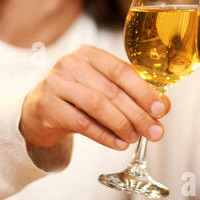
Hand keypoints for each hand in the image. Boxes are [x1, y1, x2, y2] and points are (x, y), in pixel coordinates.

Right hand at [19, 45, 169, 152]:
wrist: (37, 113)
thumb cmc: (77, 99)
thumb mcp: (102, 90)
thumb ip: (130, 94)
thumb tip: (163, 107)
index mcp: (90, 54)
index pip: (122, 71)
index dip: (144, 91)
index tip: (161, 109)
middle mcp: (71, 63)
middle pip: (112, 90)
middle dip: (138, 113)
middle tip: (155, 132)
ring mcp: (55, 83)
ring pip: (97, 105)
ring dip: (121, 124)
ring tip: (135, 138)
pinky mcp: (47, 105)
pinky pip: (82, 123)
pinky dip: (104, 136)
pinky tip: (119, 144)